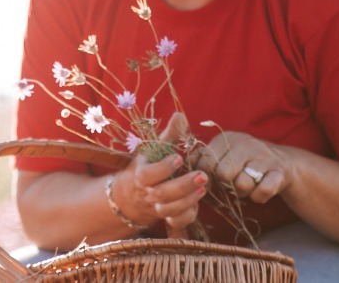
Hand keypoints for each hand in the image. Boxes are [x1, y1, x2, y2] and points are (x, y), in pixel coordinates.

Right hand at [117, 112, 206, 237]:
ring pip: (168, 210)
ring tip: (203, 188)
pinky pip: (176, 223)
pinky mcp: (166, 218)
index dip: (163, 168)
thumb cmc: (150, 165)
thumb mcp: (155, 150)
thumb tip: (180, 115)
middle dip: (183, 185)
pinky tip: (197, 204)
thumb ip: (169, 135)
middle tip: (202, 176)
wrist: (134, 193)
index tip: (178, 157)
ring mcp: (156, 207)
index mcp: (141, 174)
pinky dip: (187, 216)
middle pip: (161, 194)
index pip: (148, 175)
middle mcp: (147, 193)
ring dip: (187, 200)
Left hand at [190, 131, 288, 203]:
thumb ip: (202, 157)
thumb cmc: (244, 161)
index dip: (206, 176)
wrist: (283, 162)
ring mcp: (264, 157)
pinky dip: (259, 197)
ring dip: (243, 192)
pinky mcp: (279, 172)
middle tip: (232, 183)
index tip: (212, 180)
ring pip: (242, 185)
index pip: (206, 161)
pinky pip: (262, 192)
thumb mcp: (223, 154)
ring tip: (247, 185)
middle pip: (223, 174)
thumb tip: (185, 163)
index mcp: (228, 138)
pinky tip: (260, 190)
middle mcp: (246, 143)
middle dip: (225, 185)